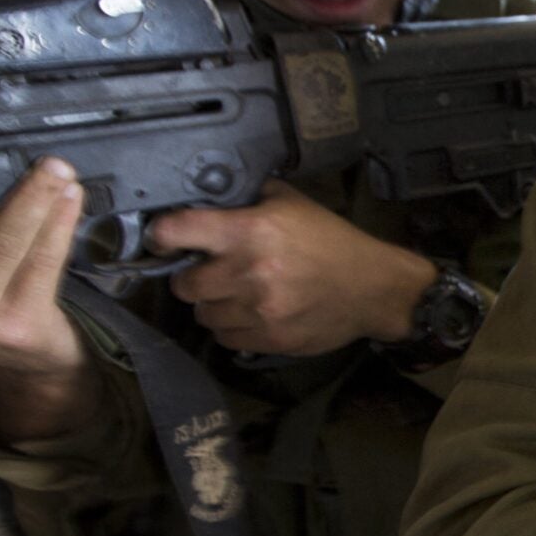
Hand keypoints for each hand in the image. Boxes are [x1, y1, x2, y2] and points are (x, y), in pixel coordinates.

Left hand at [149, 181, 434, 355]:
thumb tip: (209, 197)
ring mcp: (258, 310)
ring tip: (234, 295)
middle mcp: (248, 271)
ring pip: (202, 314)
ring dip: (213, 305)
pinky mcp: (269, 338)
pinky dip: (231, 327)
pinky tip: (250, 314)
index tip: (165, 240)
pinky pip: (225, 337)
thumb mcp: (292, 204)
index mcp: (250, 230)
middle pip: (184, 284)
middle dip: (193, 277)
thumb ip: (249, 199)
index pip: (177, 232)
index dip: (162, 236)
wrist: (373, 288)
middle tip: (211, 272)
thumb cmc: (332, 242)